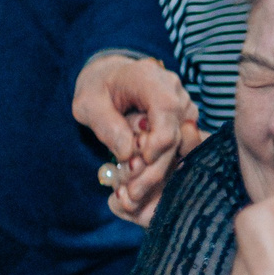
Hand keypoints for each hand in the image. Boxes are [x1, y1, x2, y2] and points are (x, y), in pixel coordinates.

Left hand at [73, 53, 204, 226]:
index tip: (135, 163)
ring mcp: (185, 109)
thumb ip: (107, 125)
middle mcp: (176, 93)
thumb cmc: (98, 89)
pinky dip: (159, 170)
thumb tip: (128, 152)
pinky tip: (140, 188)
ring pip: (181, 148)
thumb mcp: (88, 105)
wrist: (111, 79)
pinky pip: (178, 152)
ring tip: (131, 195)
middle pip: (176, 135)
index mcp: (152, 79)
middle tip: (129, 194)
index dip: (157, 140)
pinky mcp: (184, 125)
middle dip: (154, 168)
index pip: (167, 110)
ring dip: (157, 173)